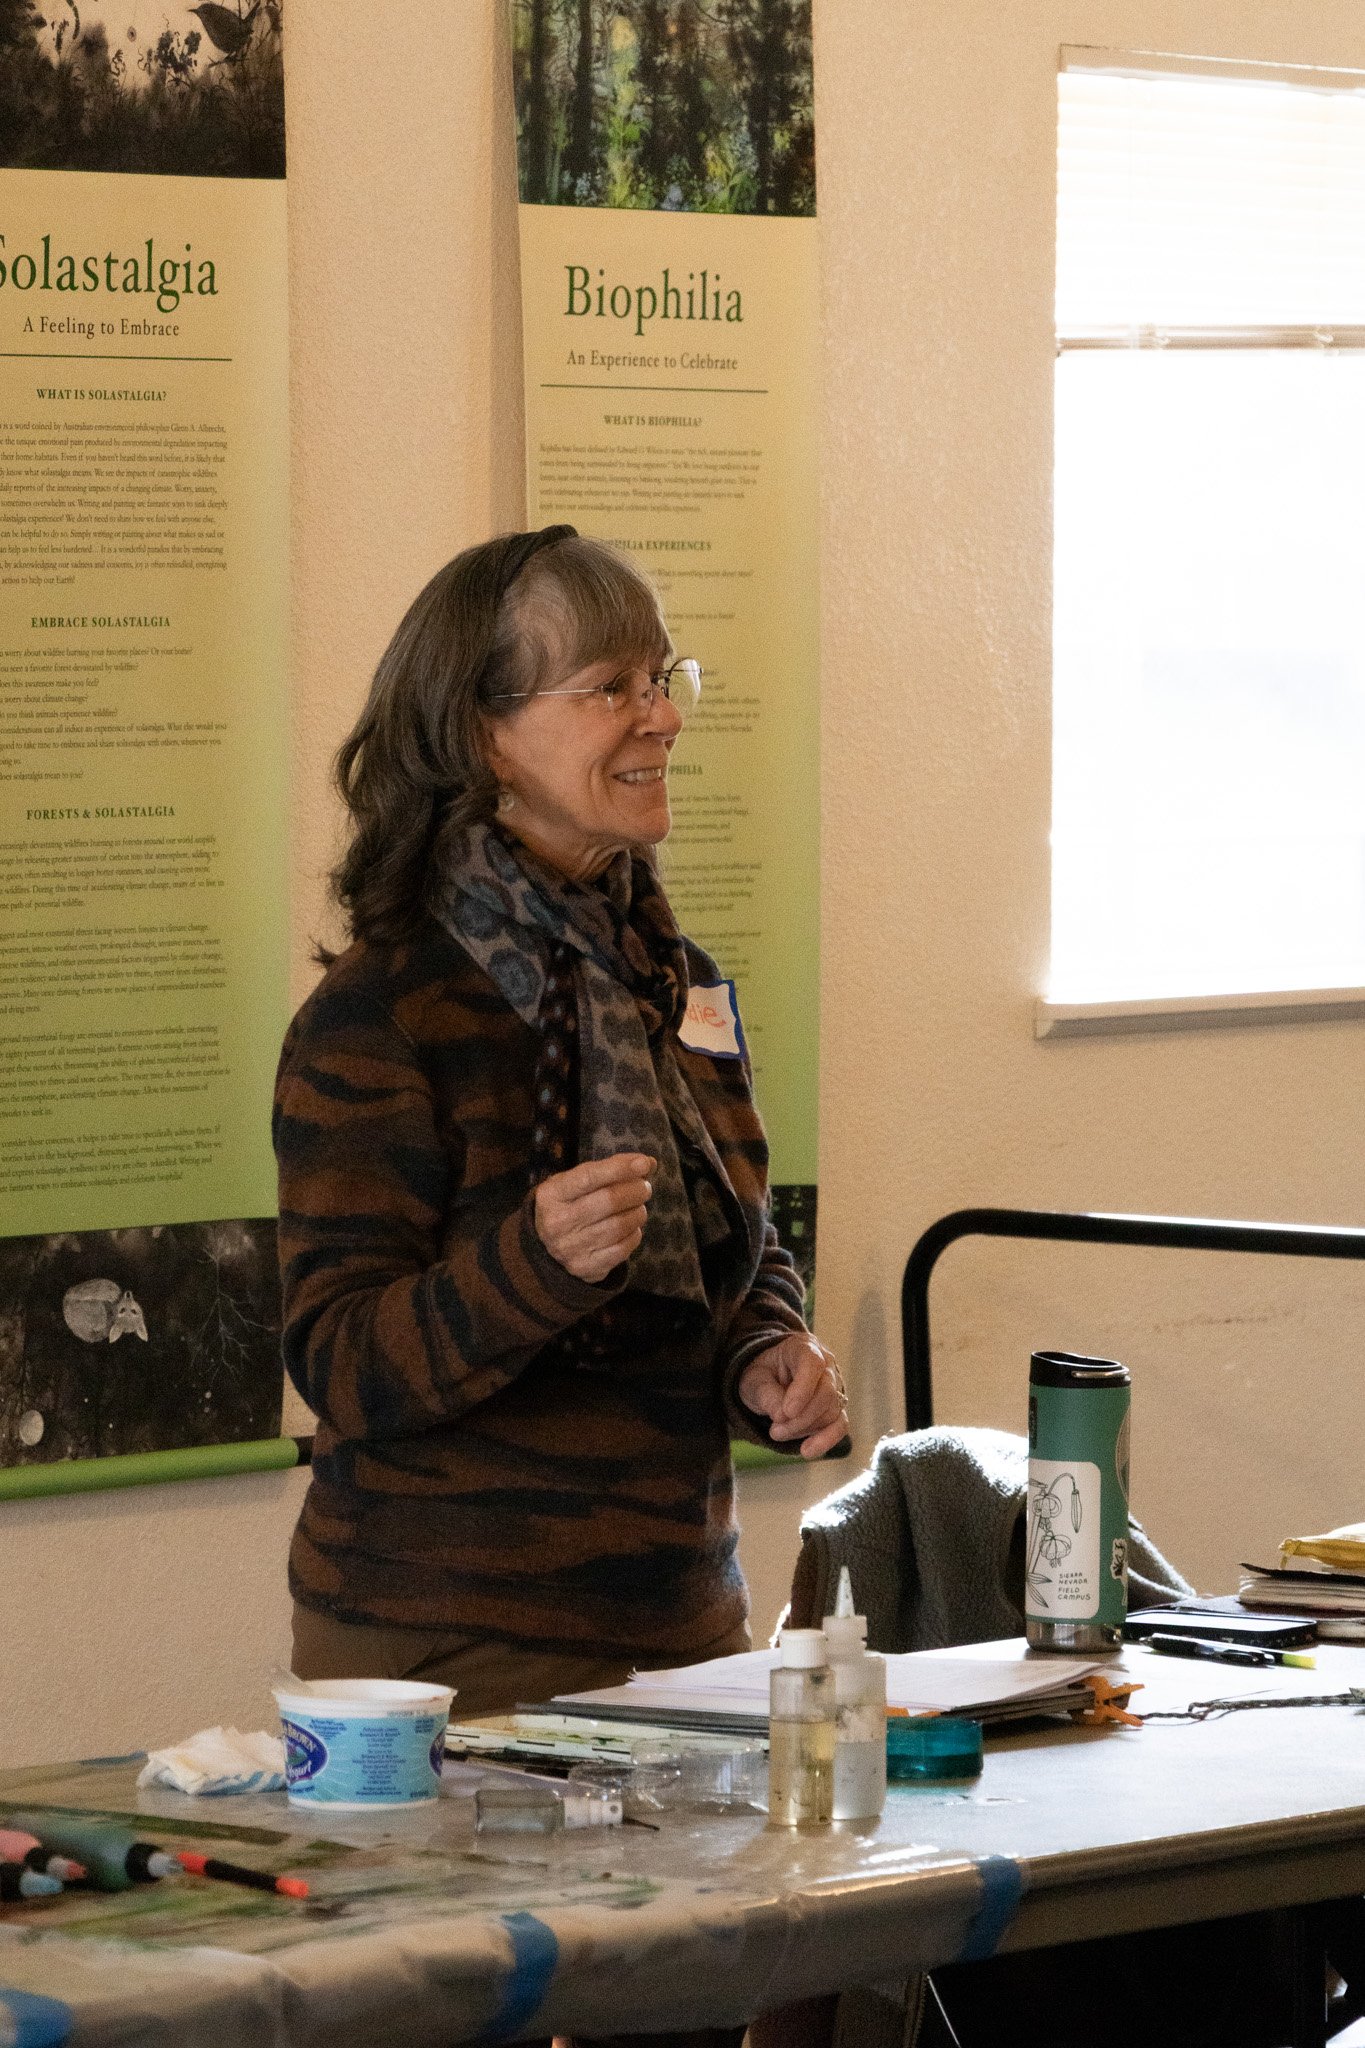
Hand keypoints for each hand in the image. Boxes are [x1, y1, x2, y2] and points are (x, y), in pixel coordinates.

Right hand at [533, 1153, 655, 1283]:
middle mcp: (557, 1222)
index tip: (644, 1163)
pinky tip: (631, 1228)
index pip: (589, 1177)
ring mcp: (570, 1248)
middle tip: (644, 1188)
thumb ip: (610, 1169)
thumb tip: (648, 1163)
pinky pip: (622, 1249)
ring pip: (619, 1225)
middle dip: (635, 1191)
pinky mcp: (586, 1267)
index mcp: (552, 1195)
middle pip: (609, 1201)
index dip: (620, 1168)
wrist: (548, 1248)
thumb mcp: (577, 1182)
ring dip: (637, 1213)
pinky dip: (634, 1234)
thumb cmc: (570, 1205)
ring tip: (638, 1207)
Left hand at [737, 1335, 847, 1459]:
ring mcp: (835, 1386)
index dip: (802, 1389)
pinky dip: (826, 1440)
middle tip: (775, 1430)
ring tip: (777, 1434)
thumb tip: (782, 1415)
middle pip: (826, 1392)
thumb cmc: (762, 1374)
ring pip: (831, 1411)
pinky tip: (808, 1451)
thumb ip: (766, 1394)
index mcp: (804, 1347)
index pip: (812, 1364)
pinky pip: (840, 1425)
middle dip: (801, 1417)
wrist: (768, 1381)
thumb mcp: (753, 1379)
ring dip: (805, 1429)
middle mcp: (826, 1364)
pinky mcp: (836, 1408)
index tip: (786, 1412)